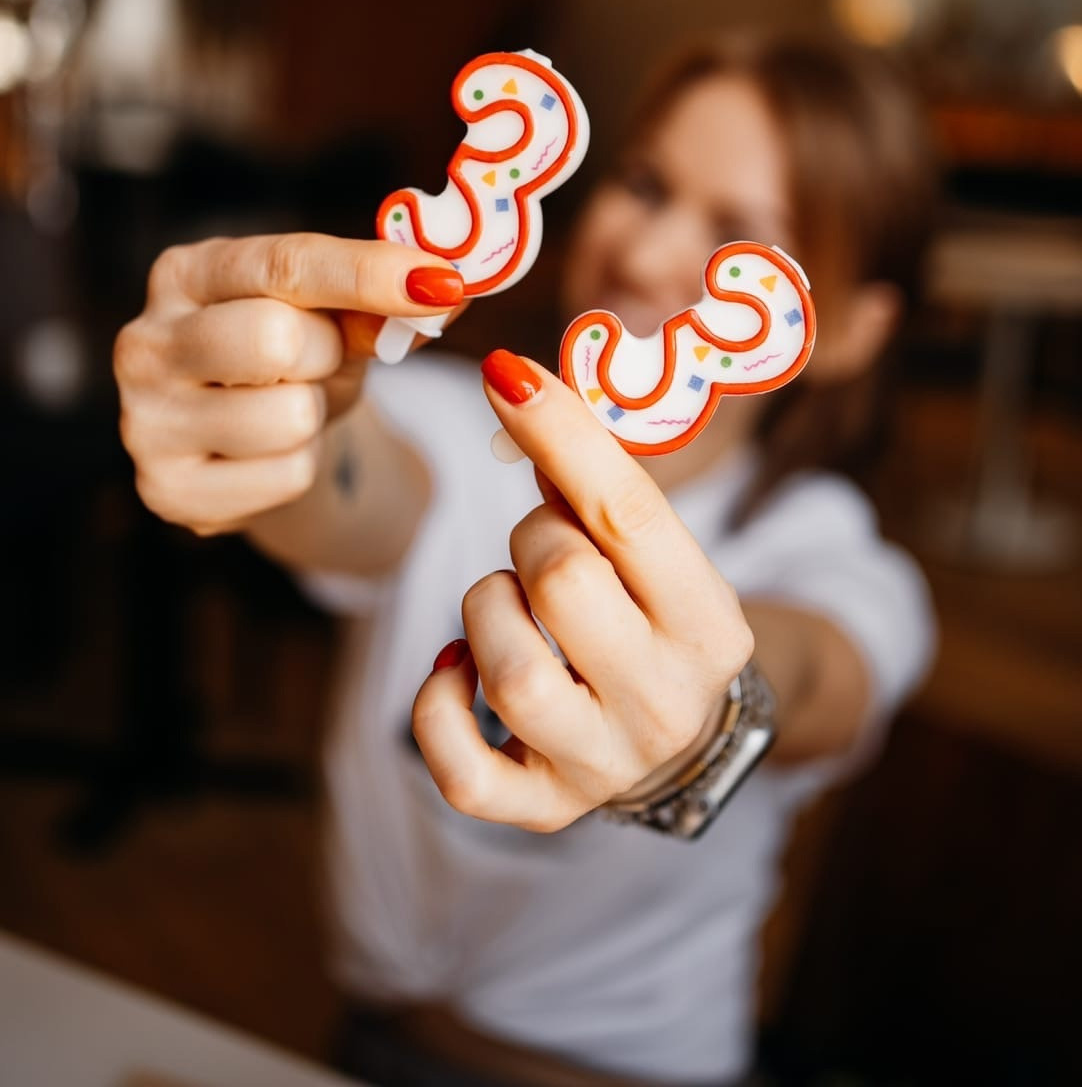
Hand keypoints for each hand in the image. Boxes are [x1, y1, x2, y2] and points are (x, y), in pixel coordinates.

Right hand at [114, 233, 463, 535]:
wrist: (248, 440)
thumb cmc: (293, 357)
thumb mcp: (334, 316)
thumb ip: (380, 301)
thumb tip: (446, 290)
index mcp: (186, 273)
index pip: (284, 264)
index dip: (367, 272)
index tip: (440, 282)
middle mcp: (146, 341)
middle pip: (277, 337)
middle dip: (325, 353)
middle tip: (316, 360)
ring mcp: (146, 421)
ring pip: (288, 416)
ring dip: (313, 416)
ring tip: (288, 408)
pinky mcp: (166, 490)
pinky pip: (285, 476)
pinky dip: (300, 467)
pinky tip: (268, 455)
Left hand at [411, 351, 753, 831]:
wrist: (678, 740)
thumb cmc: (650, 616)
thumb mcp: (651, 554)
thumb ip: (592, 484)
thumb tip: (515, 383)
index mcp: (709, 622)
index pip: (627, 511)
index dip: (559, 432)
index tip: (504, 371)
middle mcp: (666, 700)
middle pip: (561, 582)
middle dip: (529, 540)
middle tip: (541, 548)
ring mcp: (604, 763)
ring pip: (508, 670)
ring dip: (485, 611)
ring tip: (510, 607)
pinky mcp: (543, 808)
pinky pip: (461, 767)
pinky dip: (440, 706)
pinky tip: (458, 668)